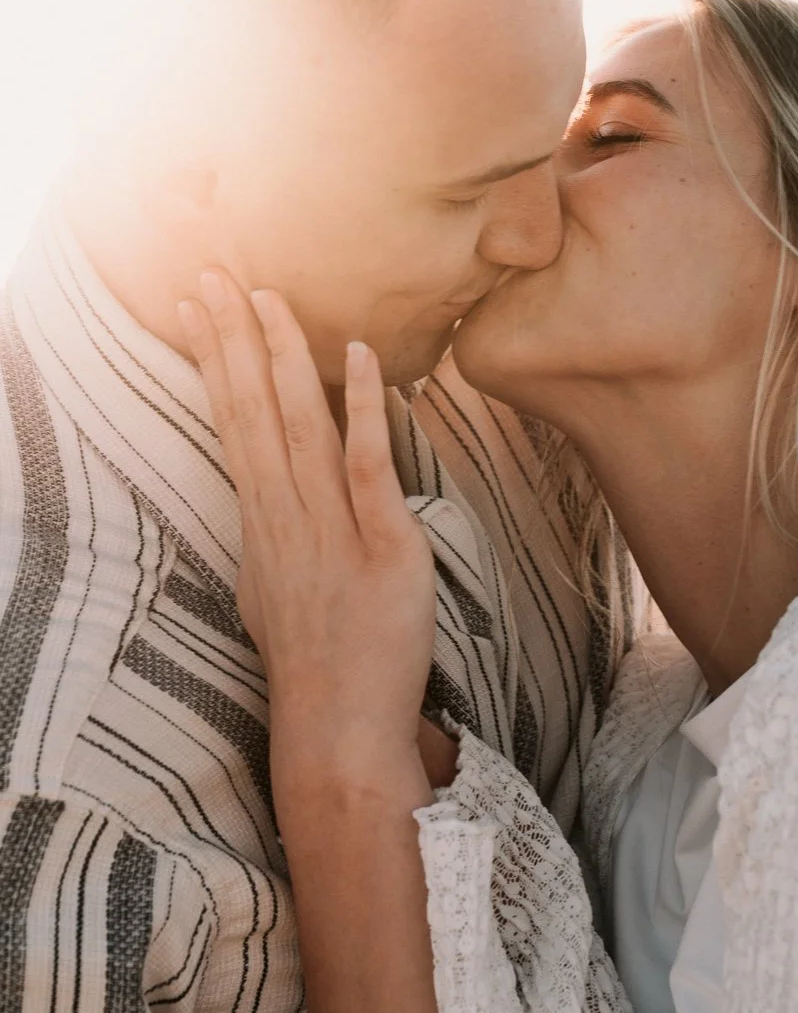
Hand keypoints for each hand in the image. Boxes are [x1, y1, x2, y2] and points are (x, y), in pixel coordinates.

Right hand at [179, 272, 437, 807]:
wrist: (341, 736)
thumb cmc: (323, 668)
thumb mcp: (286, 592)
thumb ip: (285, 537)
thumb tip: (284, 500)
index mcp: (264, 527)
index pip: (235, 426)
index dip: (219, 363)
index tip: (200, 309)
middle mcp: (284, 521)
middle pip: (252, 414)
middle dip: (230, 342)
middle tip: (211, 276)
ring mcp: (328, 533)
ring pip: (296, 428)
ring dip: (281, 358)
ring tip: (265, 297)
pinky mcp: (381, 548)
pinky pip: (366, 465)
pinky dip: (361, 409)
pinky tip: (357, 357)